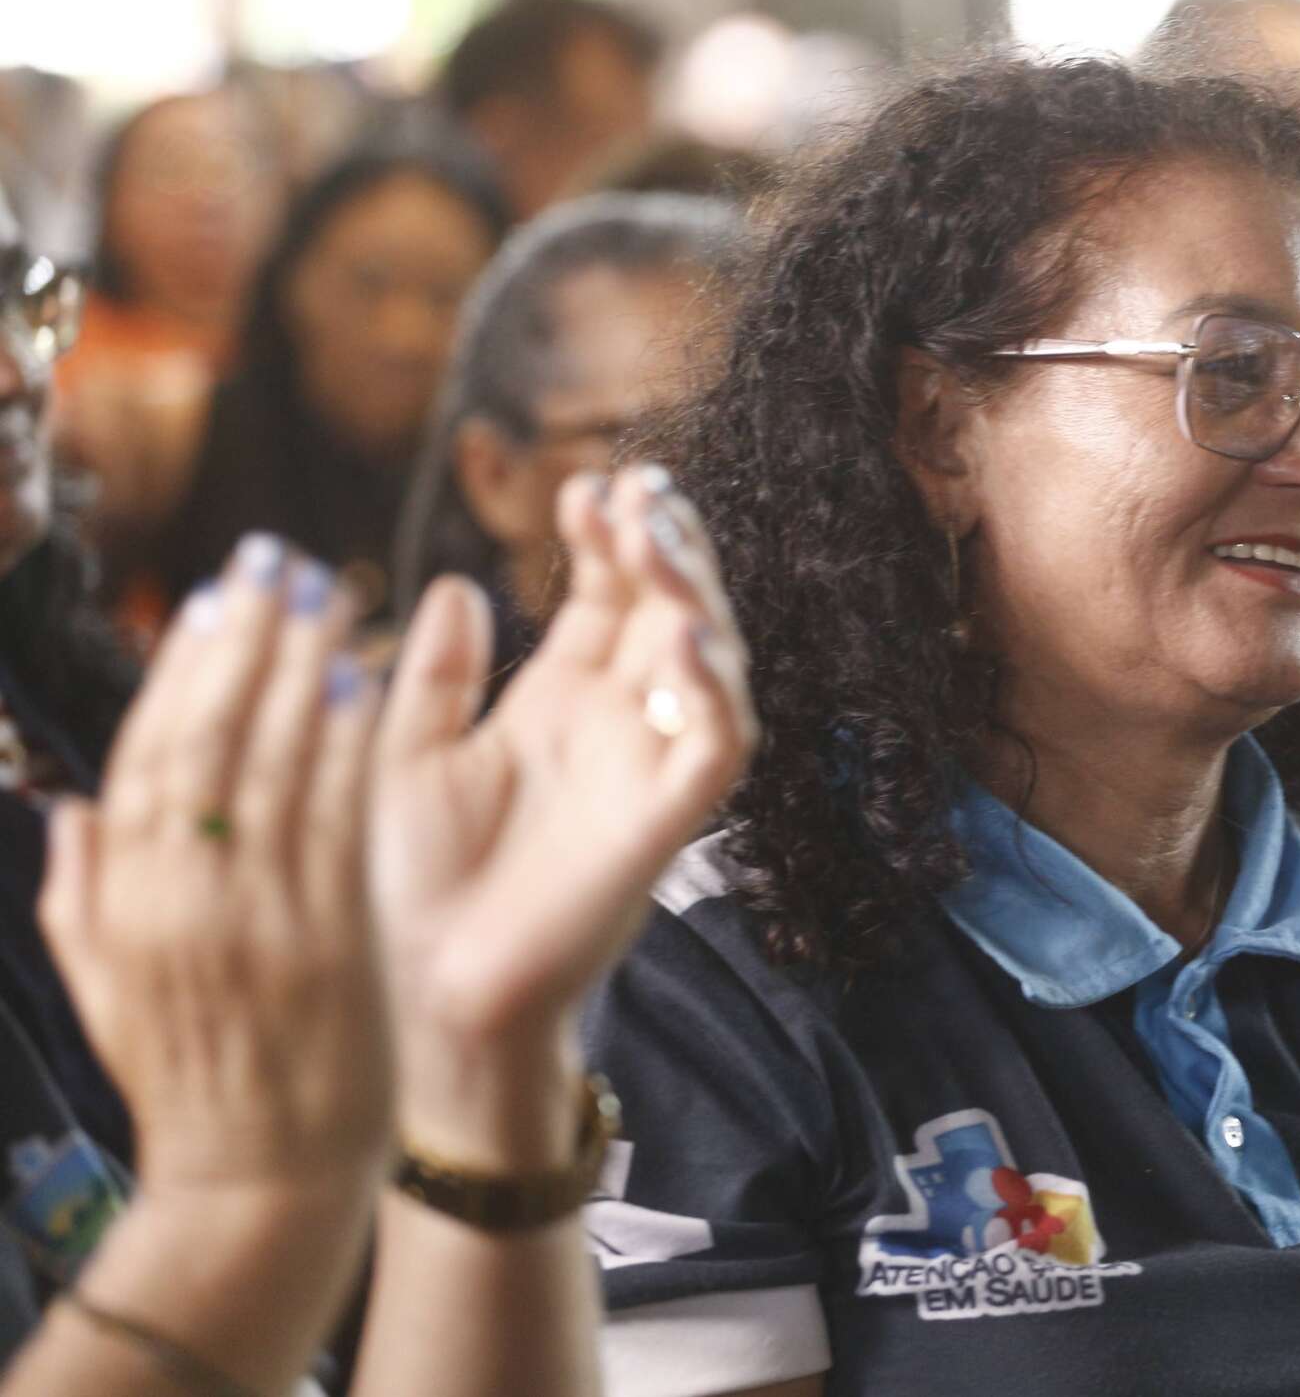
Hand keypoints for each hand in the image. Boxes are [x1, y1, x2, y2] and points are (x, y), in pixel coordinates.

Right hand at [39, 535, 387, 1196]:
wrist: (264, 1181)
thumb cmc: (191, 1083)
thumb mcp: (105, 989)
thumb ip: (80, 893)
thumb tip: (66, 806)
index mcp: (125, 906)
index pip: (149, 760)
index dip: (178, 672)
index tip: (208, 600)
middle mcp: (183, 900)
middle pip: (207, 741)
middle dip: (241, 642)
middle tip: (274, 560)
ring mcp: (257, 915)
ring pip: (272, 763)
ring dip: (299, 666)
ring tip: (325, 591)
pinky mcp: (328, 934)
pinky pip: (334, 817)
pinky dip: (344, 741)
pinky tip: (364, 677)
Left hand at [369, 467, 756, 1160]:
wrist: (417, 990)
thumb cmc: (405, 885)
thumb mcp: (402, 756)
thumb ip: (438, 676)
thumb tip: (459, 587)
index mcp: (557, 704)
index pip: (609, 598)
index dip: (608, 538)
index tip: (586, 488)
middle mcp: (615, 727)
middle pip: (671, 611)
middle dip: (665, 545)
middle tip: (640, 490)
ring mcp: (646, 770)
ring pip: (712, 662)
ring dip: (695, 594)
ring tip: (658, 536)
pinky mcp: (666, 822)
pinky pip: (717, 746)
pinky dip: (713, 689)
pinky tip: (682, 637)